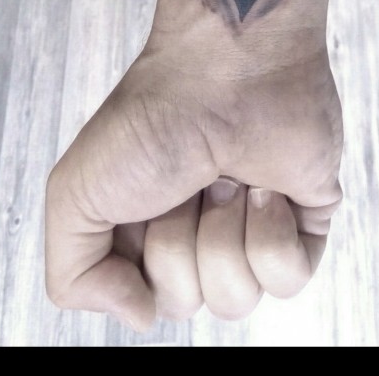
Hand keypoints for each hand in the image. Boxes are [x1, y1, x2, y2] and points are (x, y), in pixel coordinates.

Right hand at [45, 41, 343, 329]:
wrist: (228, 64)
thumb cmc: (154, 114)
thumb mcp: (75, 194)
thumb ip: (75, 276)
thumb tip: (140, 314)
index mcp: (146, 226)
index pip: (141, 298)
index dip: (134, 262)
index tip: (137, 201)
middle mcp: (199, 230)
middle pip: (184, 303)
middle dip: (178, 244)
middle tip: (184, 179)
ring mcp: (252, 225)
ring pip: (236, 300)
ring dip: (223, 233)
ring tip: (225, 175)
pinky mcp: (304, 220)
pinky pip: (289, 280)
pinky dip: (271, 232)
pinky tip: (264, 185)